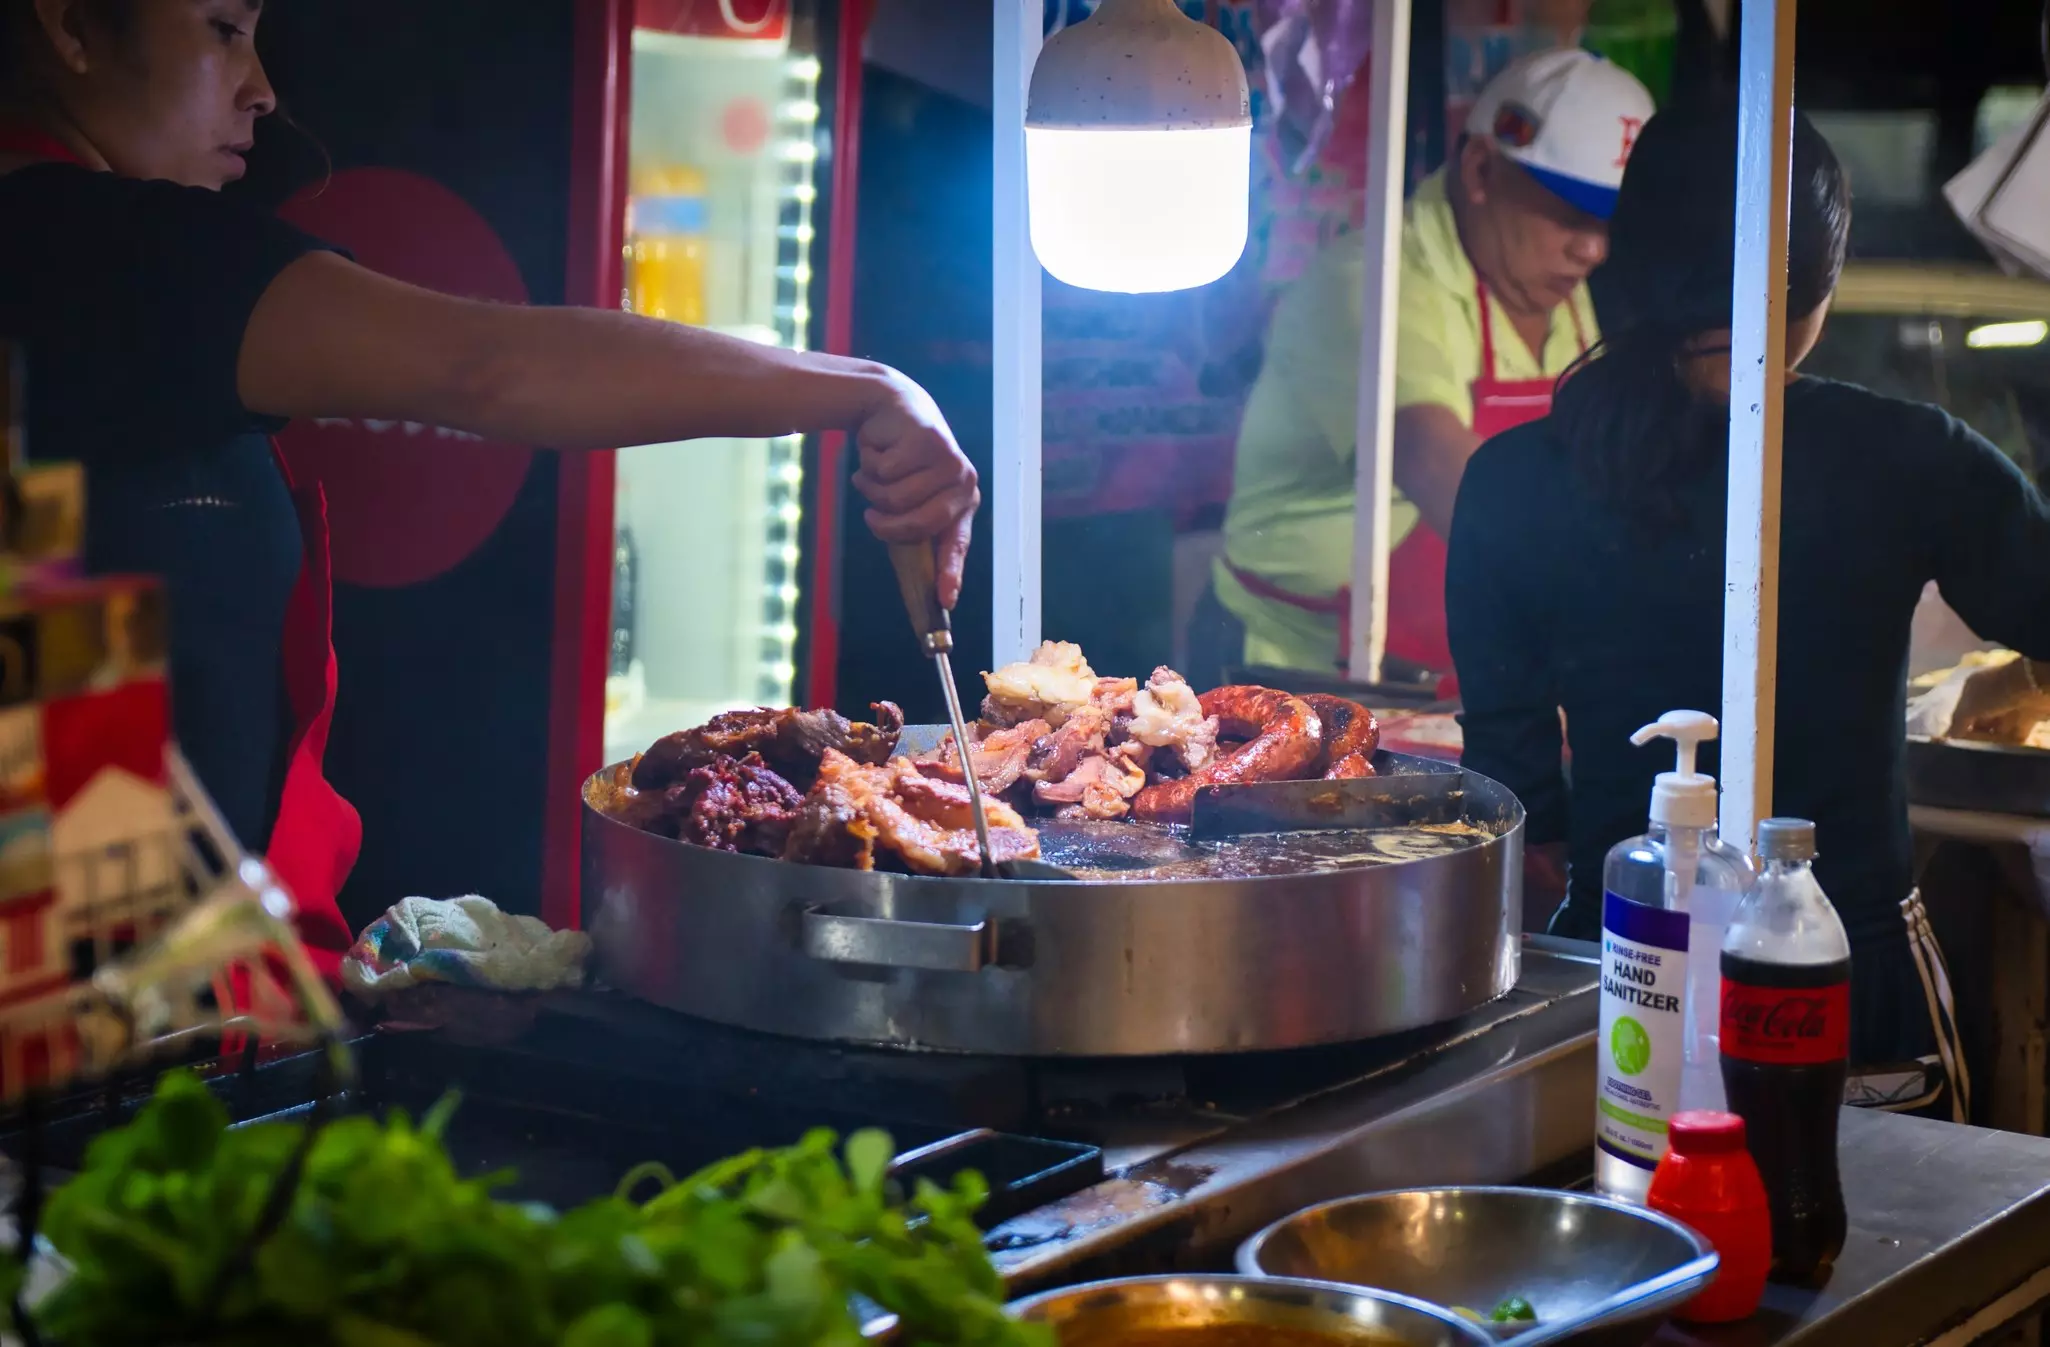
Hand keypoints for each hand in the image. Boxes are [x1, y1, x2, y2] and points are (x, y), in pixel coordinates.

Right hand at [850, 371, 979, 607]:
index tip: (945, 600)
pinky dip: (869, 464)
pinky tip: (878, 449)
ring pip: (895, 498)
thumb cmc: (899, 462)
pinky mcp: (927, 438)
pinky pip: (885, 470)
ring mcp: (948, 459)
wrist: (890, 407)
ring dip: (872, 489)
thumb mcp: (910, 497)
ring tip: (876, 472)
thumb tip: (918, 581)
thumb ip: (915, 530)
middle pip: (918, 524)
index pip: (956, 544)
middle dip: (885, 525)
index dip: (949, 572)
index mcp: (963, 503)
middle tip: (870, 516)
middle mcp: (964, 483)